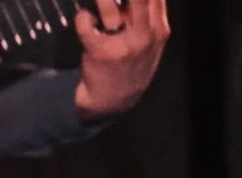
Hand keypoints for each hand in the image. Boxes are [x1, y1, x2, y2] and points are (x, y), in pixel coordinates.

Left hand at [74, 0, 169, 120]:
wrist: (113, 103)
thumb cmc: (132, 67)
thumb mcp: (152, 43)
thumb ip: (151, 15)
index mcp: (159, 30)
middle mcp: (143, 36)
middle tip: (112, 0)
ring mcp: (121, 45)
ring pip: (109, 4)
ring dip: (102, 0)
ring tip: (100, 4)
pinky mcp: (99, 52)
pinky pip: (86, 22)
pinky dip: (82, 17)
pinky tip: (85, 21)